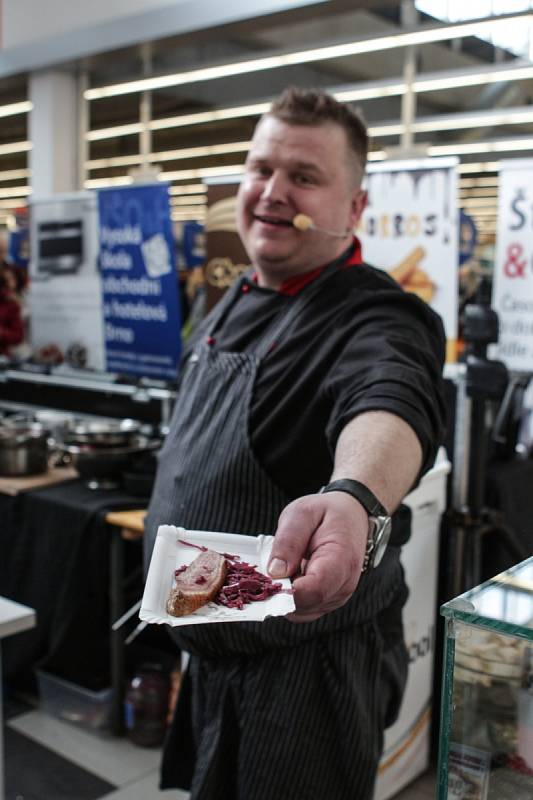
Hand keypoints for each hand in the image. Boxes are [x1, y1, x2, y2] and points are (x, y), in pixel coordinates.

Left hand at [267, 492, 368, 622]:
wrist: (351, 516)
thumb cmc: (328, 513)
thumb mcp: (303, 513)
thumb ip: (289, 540)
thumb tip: (275, 572)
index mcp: (341, 560)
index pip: (314, 589)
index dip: (286, 590)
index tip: (267, 578)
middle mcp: (343, 585)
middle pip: (304, 604)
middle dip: (280, 591)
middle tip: (271, 565)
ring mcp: (337, 596)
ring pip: (300, 611)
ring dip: (285, 593)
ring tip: (286, 565)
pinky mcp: (328, 601)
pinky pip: (303, 609)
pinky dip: (291, 595)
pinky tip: (291, 574)